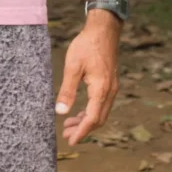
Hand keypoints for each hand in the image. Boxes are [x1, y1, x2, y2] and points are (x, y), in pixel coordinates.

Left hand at [55, 12, 120, 144]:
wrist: (103, 30)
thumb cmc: (87, 45)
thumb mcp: (72, 67)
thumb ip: (67, 90)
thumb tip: (60, 112)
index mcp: (101, 90)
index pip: (92, 118)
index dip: (81, 132)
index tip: (70, 140)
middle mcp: (109, 92)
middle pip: (98, 119)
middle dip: (82, 129)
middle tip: (66, 135)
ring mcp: (111, 88)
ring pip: (100, 112)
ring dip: (85, 120)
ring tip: (69, 124)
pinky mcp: (109, 83)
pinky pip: (101, 104)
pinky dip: (90, 111)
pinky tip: (79, 110)